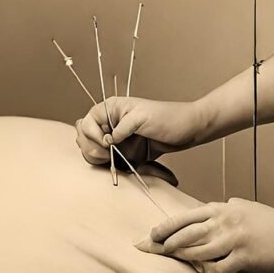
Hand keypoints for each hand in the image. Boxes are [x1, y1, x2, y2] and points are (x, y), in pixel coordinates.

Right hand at [75, 97, 203, 168]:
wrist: (189, 130)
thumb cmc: (170, 117)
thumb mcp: (143, 118)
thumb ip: (122, 128)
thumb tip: (108, 141)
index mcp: (113, 108)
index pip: (86, 122)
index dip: (92, 134)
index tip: (107, 141)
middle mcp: (111, 123)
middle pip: (84, 137)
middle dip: (91, 147)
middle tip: (108, 153)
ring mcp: (117, 139)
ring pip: (91, 150)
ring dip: (96, 157)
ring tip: (110, 159)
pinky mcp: (124, 152)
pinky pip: (106, 161)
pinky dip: (106, 164)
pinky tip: (115, 164)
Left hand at [134, 198, 273, 272]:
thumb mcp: (249, 209)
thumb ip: (228, 210)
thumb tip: (208, 213)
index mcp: (228, 208)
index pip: (188, 216)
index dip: (166, 227)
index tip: (150, 234)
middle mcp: (228, 221)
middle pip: (186, 234)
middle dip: (162, 243)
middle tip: (146, 247)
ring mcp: (235, 241)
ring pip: (196, 252)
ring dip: (180, 257)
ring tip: (170, 259)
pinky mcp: (242, 260)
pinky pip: (214, 270)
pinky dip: (205, 271)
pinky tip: (199, 271)